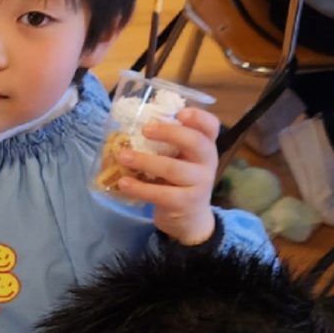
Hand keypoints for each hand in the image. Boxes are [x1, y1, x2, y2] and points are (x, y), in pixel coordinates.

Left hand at [110, 103, 219, 242]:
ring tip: (122, 156)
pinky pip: (160, 193)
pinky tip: (123, 183)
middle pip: (196, 142)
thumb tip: (127, 125)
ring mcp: (198, 184)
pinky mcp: (185, 203)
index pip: (211, 126)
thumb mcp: (180, 159)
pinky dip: (139, 187)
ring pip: (173, 168)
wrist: (191, 220)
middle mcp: (207, 162)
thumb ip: (166, 143)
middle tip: (145, 129)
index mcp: (205, 146)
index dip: (199, 117)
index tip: (180, 113)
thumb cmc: (179, 180)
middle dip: (169, 132)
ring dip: (144, 160)